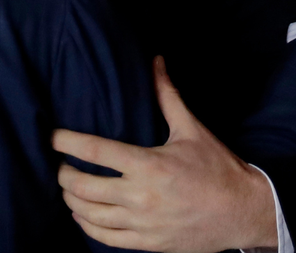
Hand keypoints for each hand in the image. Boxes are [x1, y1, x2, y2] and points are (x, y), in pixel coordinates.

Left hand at [53, 57, 278, 251]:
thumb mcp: (191, 129)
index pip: (94, 150)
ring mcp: (141, 223)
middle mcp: (140, 196)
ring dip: (70, 200)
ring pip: (88, 214)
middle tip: (60, 164)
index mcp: (148, 164)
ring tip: (68, 187)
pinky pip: (105, 238)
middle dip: (63, 173)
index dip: (65, 141)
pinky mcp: (147, 244)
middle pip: (82, 185)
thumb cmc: (218, 168)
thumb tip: (156, 61)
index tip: (52, 136)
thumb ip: (167, 96)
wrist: (243, 212)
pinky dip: (86, 225)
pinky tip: (82, 214)